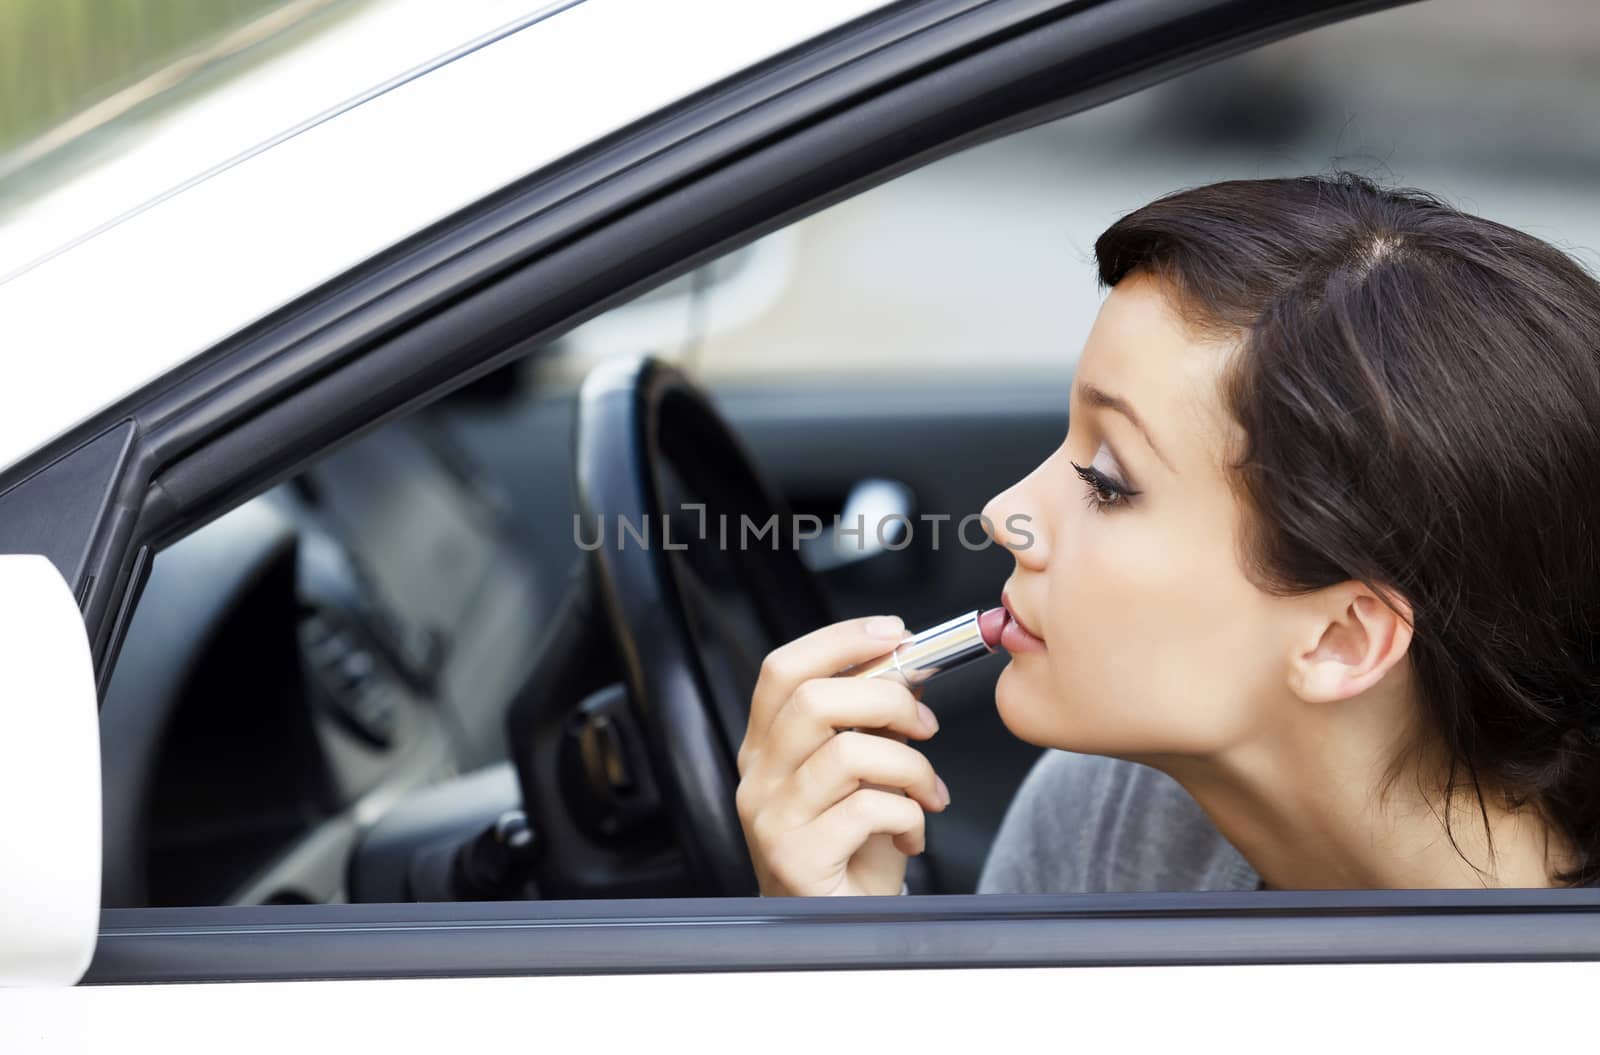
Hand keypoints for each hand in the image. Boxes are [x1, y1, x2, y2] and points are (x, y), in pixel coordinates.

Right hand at [735, 615, 949, 895]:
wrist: (842, 927)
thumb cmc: (852, 849)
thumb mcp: (863, 773)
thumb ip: (873, 720)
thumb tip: (907, 663)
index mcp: (767, 746)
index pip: (783, 671)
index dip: (841, 641)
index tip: (896, 633)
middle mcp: (759, 778)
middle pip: (813, 701)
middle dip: (888, 698)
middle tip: (925, 723)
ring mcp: (772, 820)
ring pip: (848, 754)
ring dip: (910, 765)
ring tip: (927, 791)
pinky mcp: (796, 859)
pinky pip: (868, 811)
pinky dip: (909, 816)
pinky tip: (912, 835)